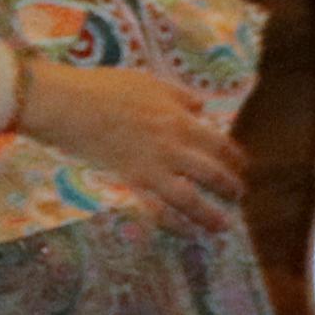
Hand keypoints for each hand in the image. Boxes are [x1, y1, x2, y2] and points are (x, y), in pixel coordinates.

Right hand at [16, 61, 242, 231]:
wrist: (72, 107)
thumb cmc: (108, 88)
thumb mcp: (151, 82)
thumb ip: (179, 96)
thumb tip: (200, 106)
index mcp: (180, 121)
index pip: (218, 143)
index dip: (235, 157)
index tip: (242, 165)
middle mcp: (173, 148)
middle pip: (211, 173)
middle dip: (229, 187)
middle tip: (238, 195)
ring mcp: (152, 169)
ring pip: (190, 199)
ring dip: (209, 214)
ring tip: (222, 225)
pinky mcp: (130, 184)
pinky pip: (157, 211)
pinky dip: (174, 225)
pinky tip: (185, 233)